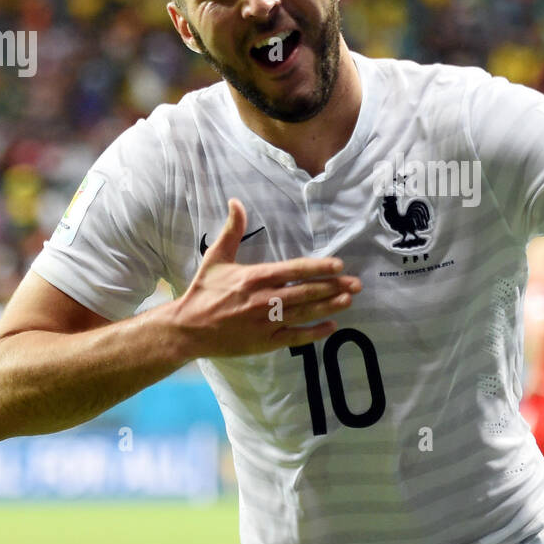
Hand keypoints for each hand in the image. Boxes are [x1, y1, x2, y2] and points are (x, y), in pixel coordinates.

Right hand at [171, 198, 360, 356]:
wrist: (187, 328)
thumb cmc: (204, 292)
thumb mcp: (216, 258)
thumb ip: (232, 230)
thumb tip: (236, 201)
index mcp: (256, 277)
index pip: (294, 270)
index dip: (318, 268)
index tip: (339, 265)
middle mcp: (264, 299)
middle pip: (306, 291)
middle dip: (333, 287)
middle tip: (356, 284)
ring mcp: (266, 322)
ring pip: (305, 313)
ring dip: (329, 306)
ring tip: (349, 300)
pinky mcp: (265, 341)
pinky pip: (295, 336)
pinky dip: (314, 332)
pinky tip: (331, 326)